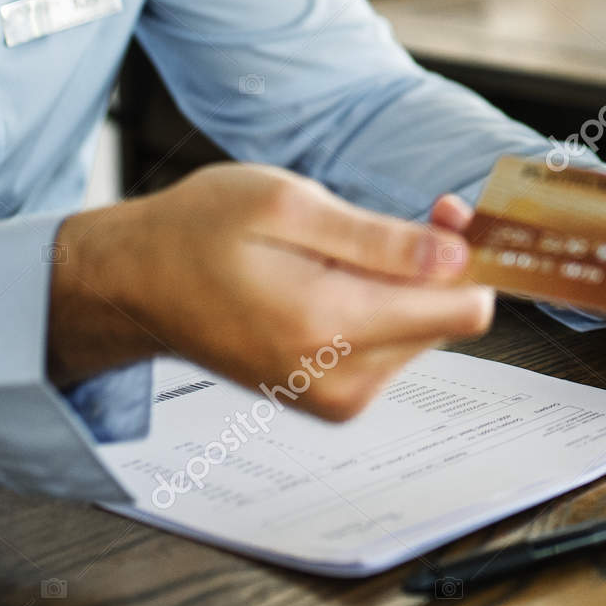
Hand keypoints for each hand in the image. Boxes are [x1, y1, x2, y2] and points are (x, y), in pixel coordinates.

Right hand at [48, 163, 493, 421]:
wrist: (140, 282)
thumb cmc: (200, 231)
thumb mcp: (286, 204)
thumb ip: (377, 237)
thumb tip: (456, 256)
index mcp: (328, 324)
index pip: (460, 309)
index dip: (466, 252)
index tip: (445, 212)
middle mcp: (339, 378)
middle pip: (444, 322)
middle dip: (429, 265)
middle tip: (382, 218)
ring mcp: (334, 398)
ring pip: (418, 336)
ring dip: (399, 287)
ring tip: (336, 249)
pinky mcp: (329, 401)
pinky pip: (387, 351)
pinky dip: (375, 311)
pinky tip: (329, 280)